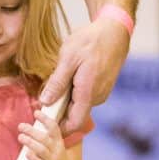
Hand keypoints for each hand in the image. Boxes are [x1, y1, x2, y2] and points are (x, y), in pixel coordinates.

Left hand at [17, 110, 65, 159]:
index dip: (45, 119)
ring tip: (20, 137)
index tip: (37, 112)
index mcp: (60, 145)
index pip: (54, 129)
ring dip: (30, 142)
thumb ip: (51, 141)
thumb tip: (39, 129)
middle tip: (21, 125)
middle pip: (44, 138)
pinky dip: (33, 158)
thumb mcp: (60, 152)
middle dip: (32, 130)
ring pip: (41, 149)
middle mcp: (57, 152)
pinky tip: (26, 153)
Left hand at [40, 17, 128, 133]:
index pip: (74, 123)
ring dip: (66, 99)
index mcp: (88, 93)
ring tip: (59, 80)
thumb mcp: (68, 58)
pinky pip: (85, 96)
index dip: (58, 128)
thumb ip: (57, 82)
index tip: (43, 122)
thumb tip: (45, 101)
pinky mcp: (102, 87)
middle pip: (74, 114)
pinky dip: (74, 92)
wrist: (114, 31)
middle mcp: (97, 97)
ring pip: (79, 104)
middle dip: (59, 110)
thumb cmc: (91, 41)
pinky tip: (70, 76)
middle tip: (44, 95)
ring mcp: (102, 92)